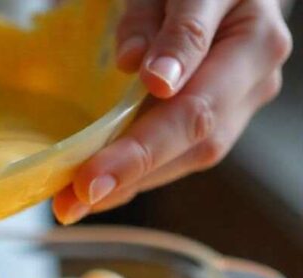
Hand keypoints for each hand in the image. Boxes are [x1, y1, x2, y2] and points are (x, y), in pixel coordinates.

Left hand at [53, 0, 292, 224]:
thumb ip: (161, 21)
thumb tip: (135, 66)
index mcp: (251, 35)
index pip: (197, 95)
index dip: (148, 135)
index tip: (103, 163)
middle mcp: (255, 77)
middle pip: (196, 132)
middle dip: (135, 167)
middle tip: (81, 193)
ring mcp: (242, 104)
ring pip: (191, 155)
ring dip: (130, 183)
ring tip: (74, 203)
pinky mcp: (222, 122)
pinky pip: (181, 157)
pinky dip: (136, 178)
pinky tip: (97, 193)